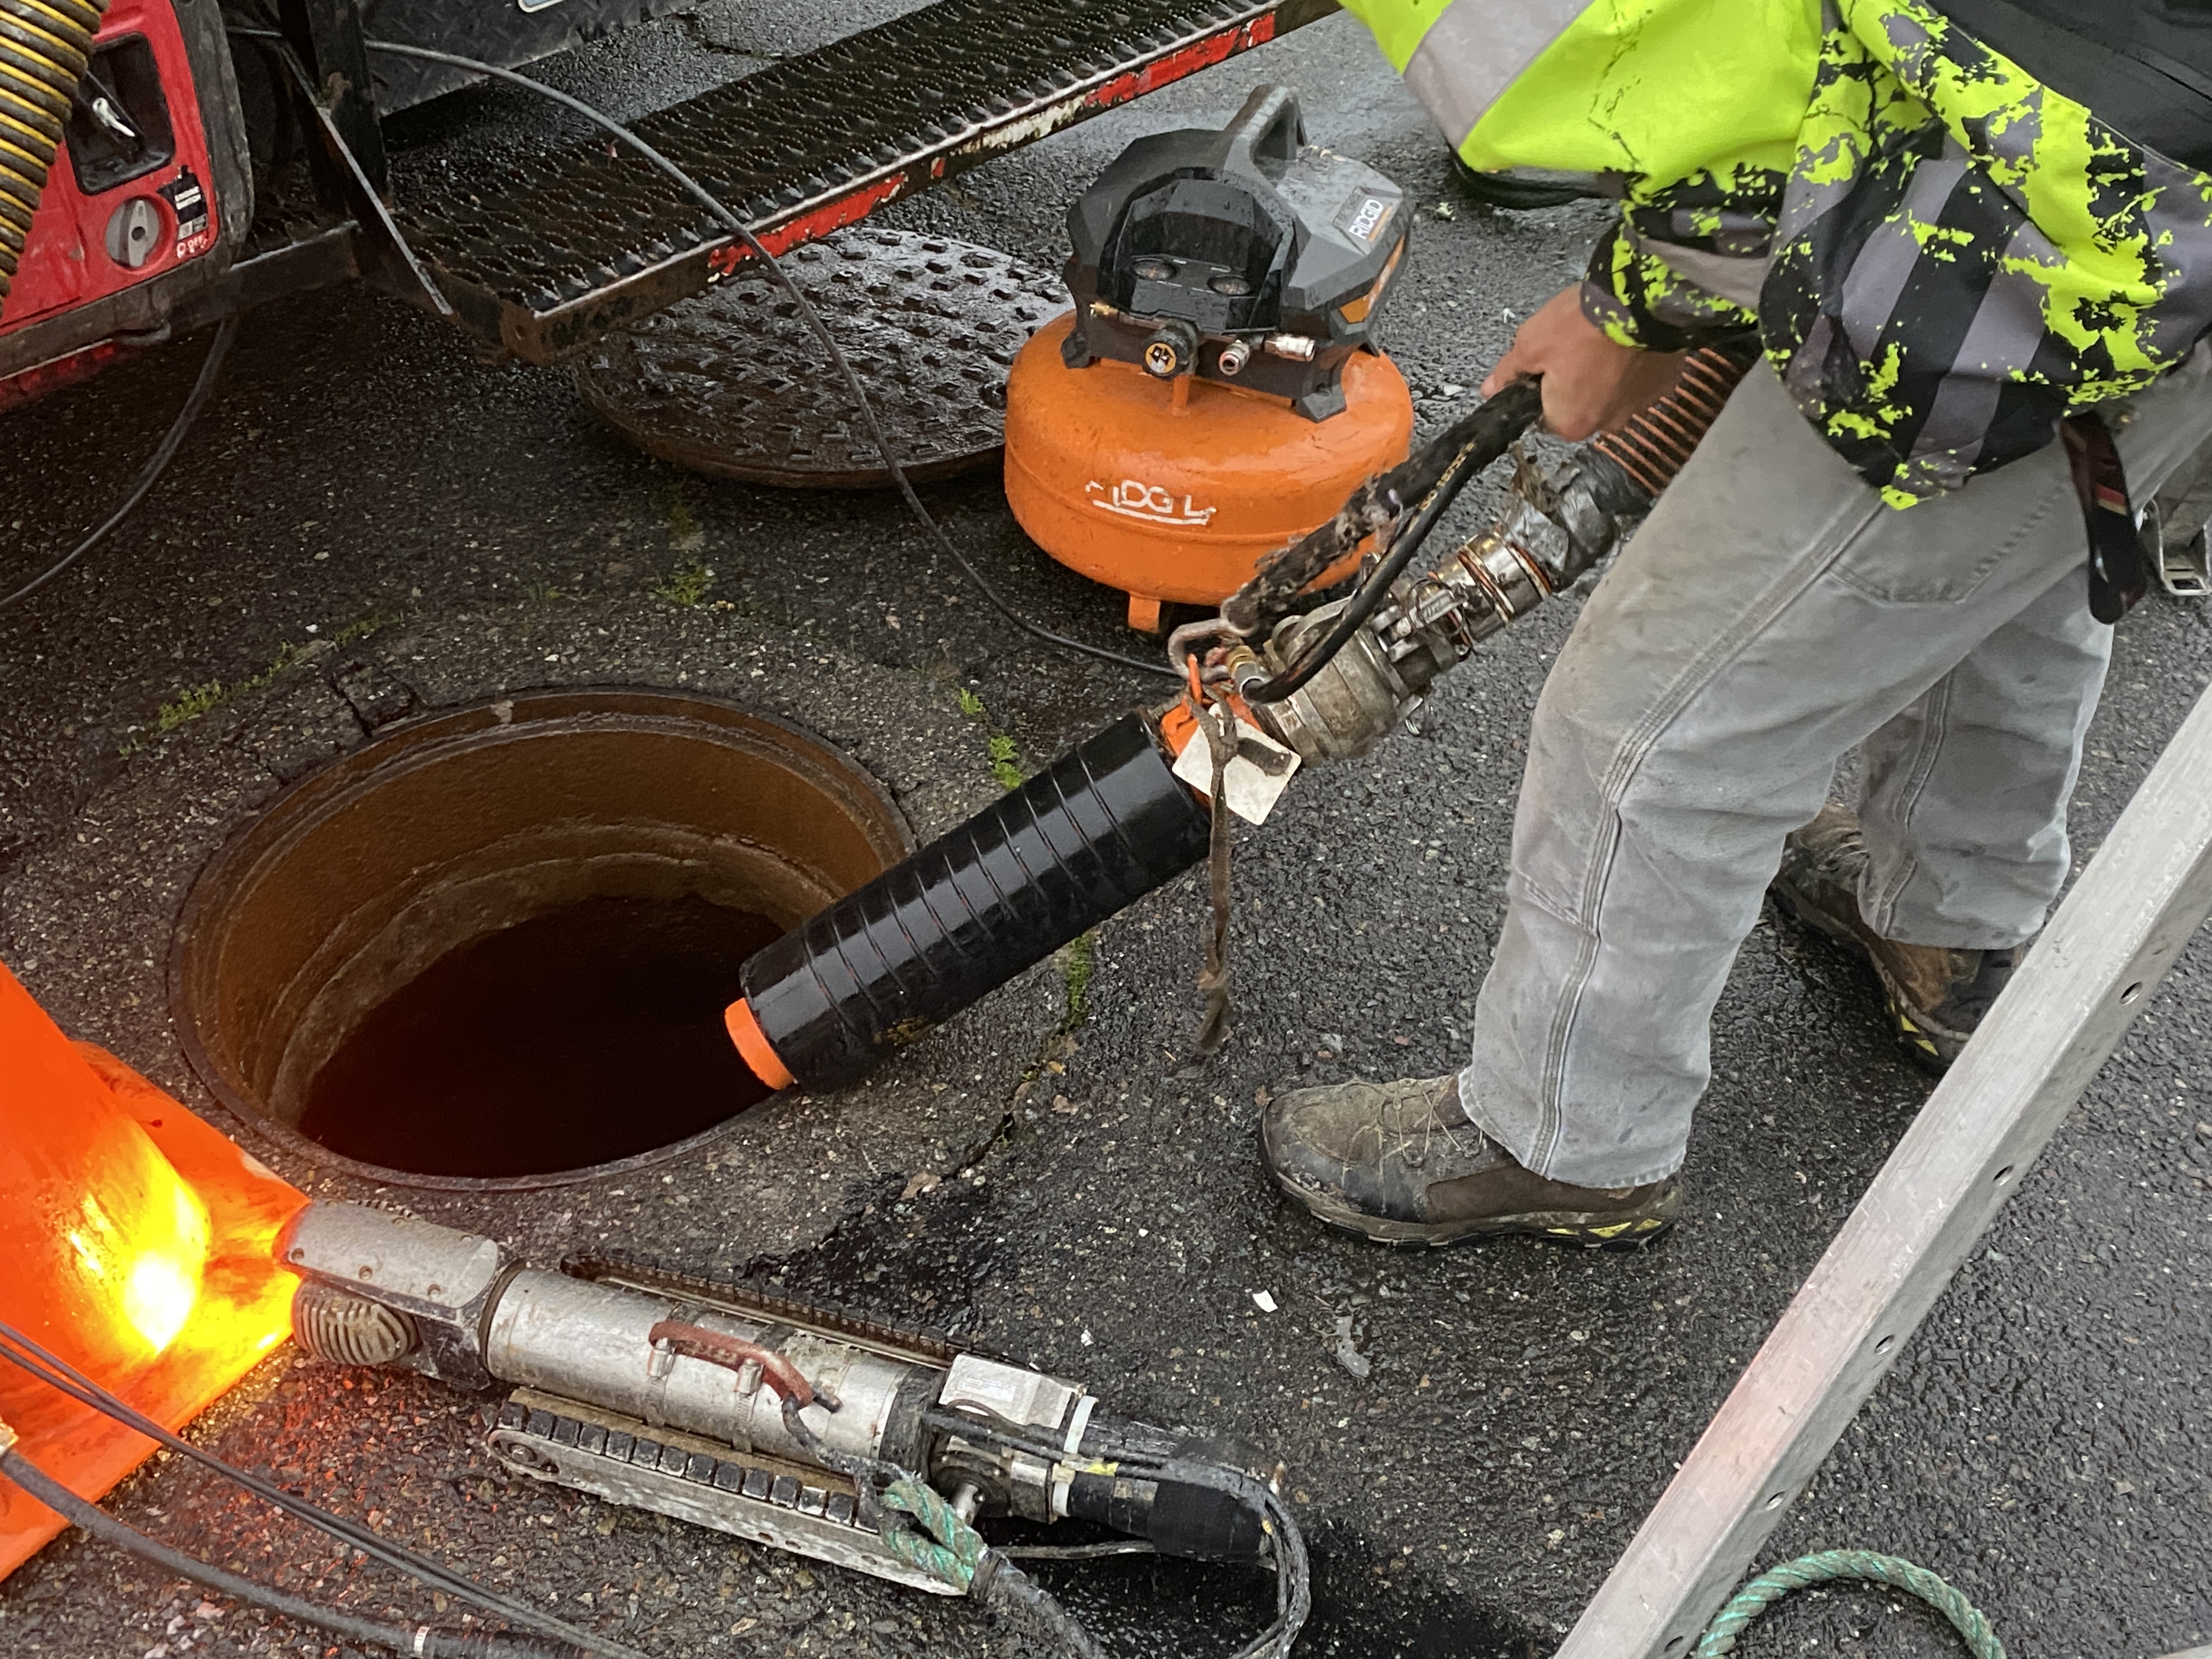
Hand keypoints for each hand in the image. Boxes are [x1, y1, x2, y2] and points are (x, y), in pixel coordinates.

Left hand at [1479, 285, 1688, 440]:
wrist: (1642, 299)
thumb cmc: (1584, 324)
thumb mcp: (1531, 343)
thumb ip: (1509, 371)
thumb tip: (1492, 388)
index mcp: (1570, 423)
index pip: (1544, 416)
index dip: (1539, 389)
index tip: (1543, 366)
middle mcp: (1607, 424)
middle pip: (1579, 407)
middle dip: (1574, 382)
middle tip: (1573, 347)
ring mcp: (1640, 405)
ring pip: (1610, 394)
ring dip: (1604, 374)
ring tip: (1600, 341)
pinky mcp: (1663, 384)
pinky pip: (1637, 380)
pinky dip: (1631, 365)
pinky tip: (1625, 342)